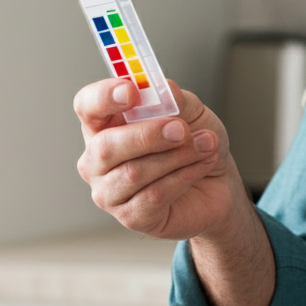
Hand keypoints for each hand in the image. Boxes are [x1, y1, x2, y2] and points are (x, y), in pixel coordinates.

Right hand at [74, 77, 249, 240]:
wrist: (219, 182)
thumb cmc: (195, 143)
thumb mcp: (191, 112)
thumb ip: (174, 98)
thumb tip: (163, 89)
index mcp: (105, 125)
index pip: (87, 106)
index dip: (104, 97)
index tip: (131, 91)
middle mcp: (98, 159)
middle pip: (105, 147)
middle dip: (149, 135)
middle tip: (182, 129)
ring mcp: (109, 191)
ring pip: (134, 173)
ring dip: (177, 156)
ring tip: (205, 146)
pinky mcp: (131, 217)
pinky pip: (153, 196)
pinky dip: (184, 176)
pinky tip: (201, 166)